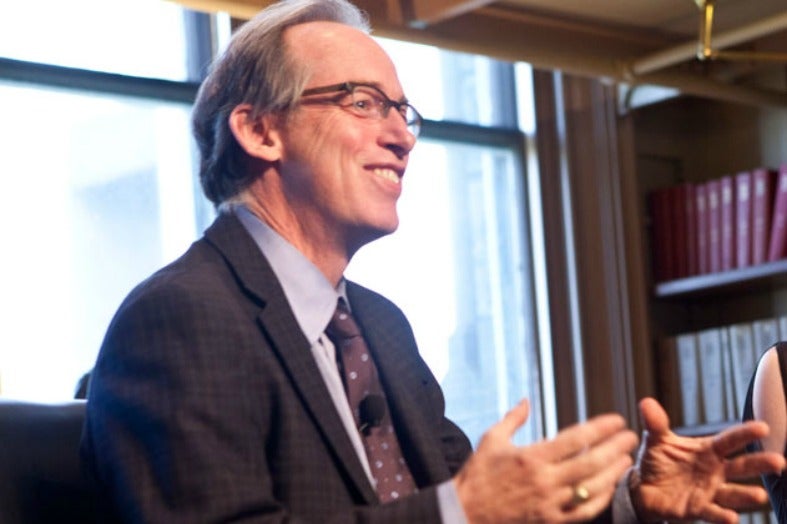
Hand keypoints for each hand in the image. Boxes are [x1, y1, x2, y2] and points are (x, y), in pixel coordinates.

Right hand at [454, 399, 638, 522]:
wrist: (464, 514)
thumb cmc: (476, 476)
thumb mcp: (491, 440)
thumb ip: (513, 419)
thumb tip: (526, 401)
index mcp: (531, 457)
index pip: (575, 439)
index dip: (600, 428)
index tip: (617, 420)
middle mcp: (544, 480)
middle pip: (591, 463)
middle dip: (615, 448)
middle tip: (631, 437)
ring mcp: (549, 503)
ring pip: (592, 488)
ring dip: (613, 473)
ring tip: (626, 460)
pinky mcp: (550, 521)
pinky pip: (583, 512)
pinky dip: (600, 499)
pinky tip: (609, 487)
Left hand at [630, 397, 785, 523]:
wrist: (644, 487)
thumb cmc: (658, 460)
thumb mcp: (656, 440)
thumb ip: (656, 424)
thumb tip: (647, 403)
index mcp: (707, 450)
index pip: (729, 440)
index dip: (744, 434)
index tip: (763, 428)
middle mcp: (714, 471)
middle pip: (740, 466)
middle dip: (759, 464)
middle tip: (779, 462)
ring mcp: (709, 491)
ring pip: (732, 493)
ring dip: (746, 495)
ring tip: (760, 495)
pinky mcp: (698, 509)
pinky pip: (712, 513)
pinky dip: (722, 516)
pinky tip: (731, 518)